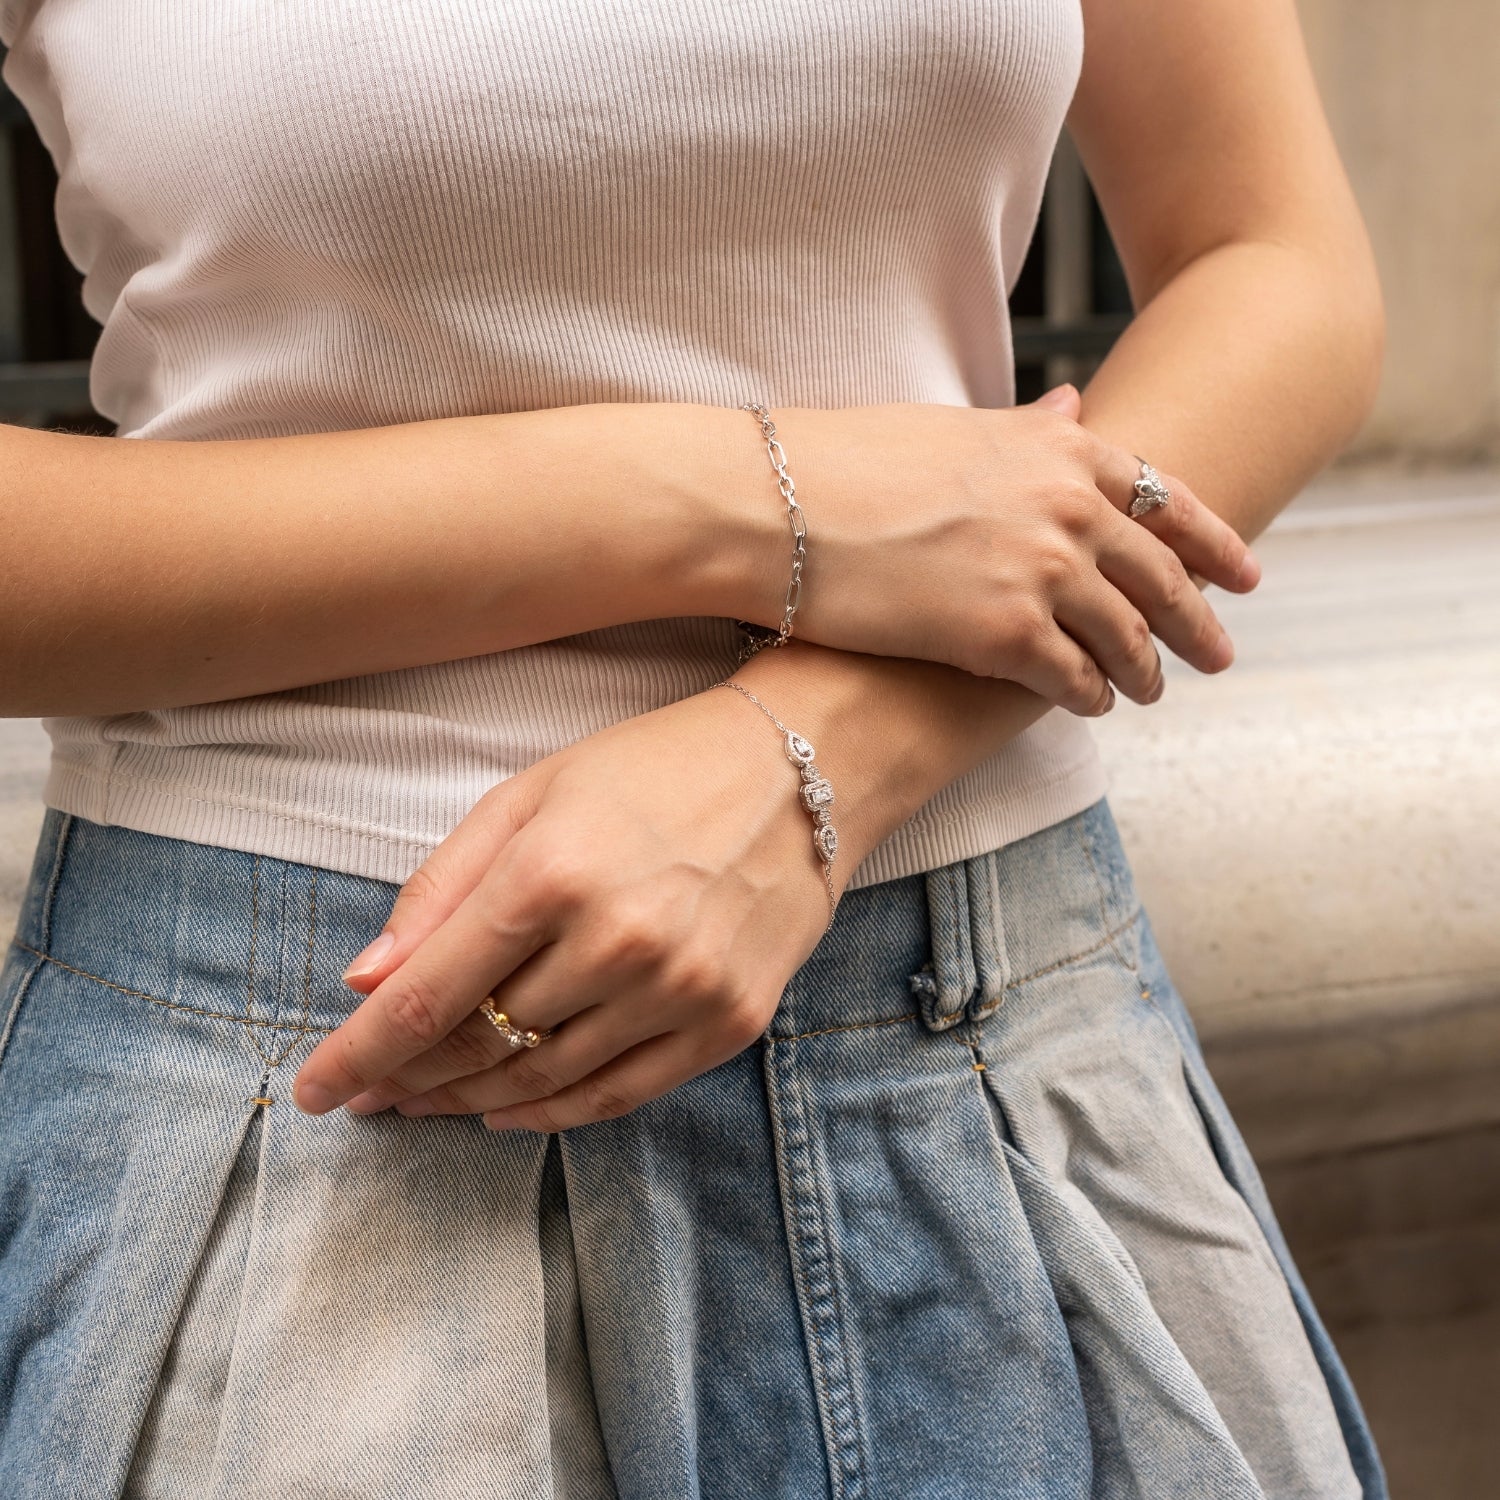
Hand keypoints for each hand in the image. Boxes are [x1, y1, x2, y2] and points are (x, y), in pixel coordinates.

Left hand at [290, 685, 843, 1130]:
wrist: (802, 770)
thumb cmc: (653, 768)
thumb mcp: (531, 796)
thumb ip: (443, 887)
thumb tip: (366, 981)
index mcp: (550, 874)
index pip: (423, 1000)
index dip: (356, 1056)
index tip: (314, 1090)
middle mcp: (616, 942)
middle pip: (477, 1047)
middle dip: (404, 1079)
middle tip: (367, 1095)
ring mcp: (680, 990)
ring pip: (541, 1082)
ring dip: (467, 1102)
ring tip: (426, 1103)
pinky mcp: (729, 1022)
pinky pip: (618, 1096)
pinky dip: (550, 1114)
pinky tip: (506, 1111)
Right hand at [744, 386, 1259, 712]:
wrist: (782, 506)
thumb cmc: (851, 462)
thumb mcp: (955, 429)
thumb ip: (1028, 433)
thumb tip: (1074, 412)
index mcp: (1063, 451)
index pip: (1167, 500)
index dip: (1214, 542)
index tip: (1245, 573)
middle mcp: (1070, 508)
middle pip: (1162, 577)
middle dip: (1198, 621)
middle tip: (1220, 653)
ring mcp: (1044, 572)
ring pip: (1127, 638)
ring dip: (1144, 670)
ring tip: (1148, 691)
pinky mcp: (1006, 634)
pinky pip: (1074, 679)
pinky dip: (1088, 695)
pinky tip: (1089, 706)